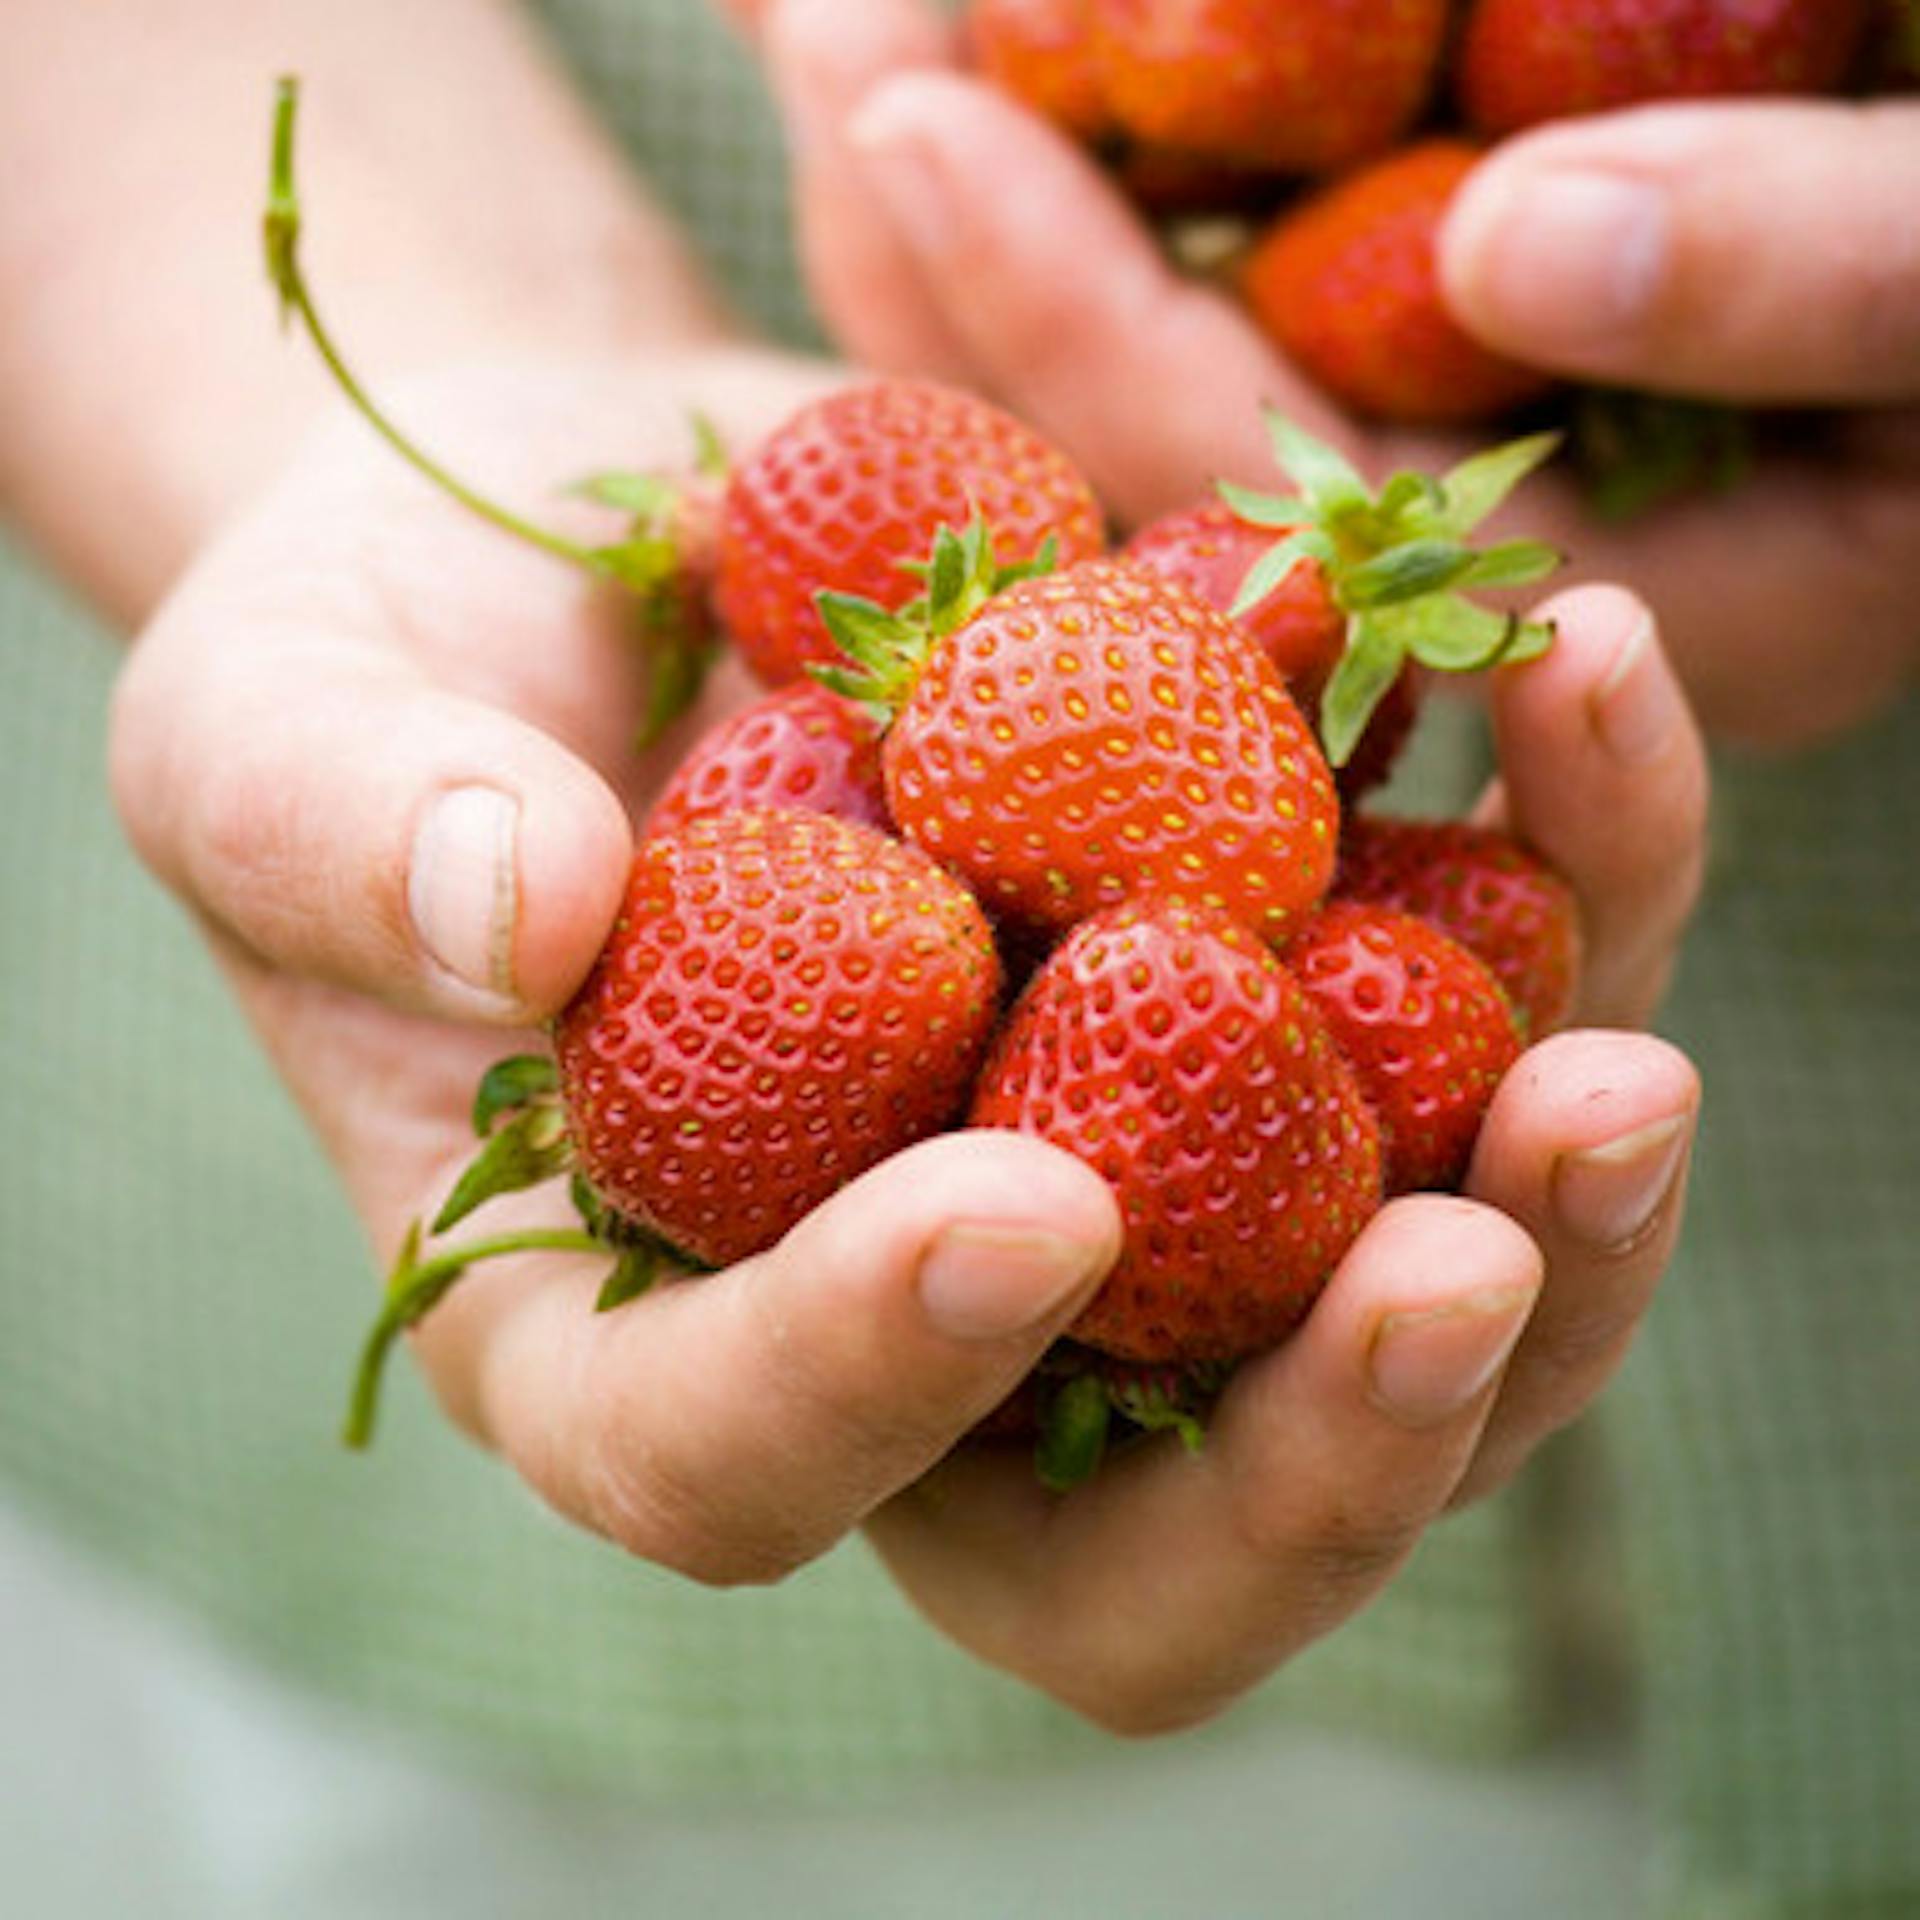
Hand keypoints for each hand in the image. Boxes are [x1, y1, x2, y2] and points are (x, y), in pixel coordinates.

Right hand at [113, 354, 1704, 1729]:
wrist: (607, 526)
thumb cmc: (388, 659)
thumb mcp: (280, 725)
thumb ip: (350, 835)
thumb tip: (518, 910)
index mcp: (638, 1308)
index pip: (745, 1460)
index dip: (872, 1386)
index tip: (1010, 1206)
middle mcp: (915, 1299)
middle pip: (1149, 1528)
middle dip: (1319, 1454)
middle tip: (1455, 1268)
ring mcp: (1125, 1157)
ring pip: (1378, 1329)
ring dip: (1539, 1239)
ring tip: (1614, 1072)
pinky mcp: (1271, 983)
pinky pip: (1468, 1015)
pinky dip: (1570, 888)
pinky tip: (1585, 699)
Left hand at [752, 0, 1919, 747]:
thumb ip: (1835, 268)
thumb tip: (1525, 243)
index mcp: (1628, 627)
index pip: (1281, 513)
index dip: (1091, 325)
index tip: (906, 115)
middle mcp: (1487, 592)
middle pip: (1157, 458)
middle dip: (967, 255)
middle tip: (805, 29)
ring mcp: (1438, 472)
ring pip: (1153, 365)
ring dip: (993, 171)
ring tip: (829, 4)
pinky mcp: (1410, 357)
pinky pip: (1211, 264)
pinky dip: (1095, 135)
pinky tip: (961, 25)